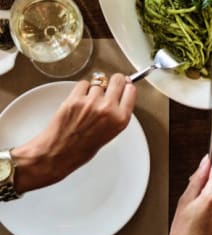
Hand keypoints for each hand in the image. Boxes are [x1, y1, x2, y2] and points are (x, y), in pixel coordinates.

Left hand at [12, 74, 135, 192]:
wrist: (57, 154)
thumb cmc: (81, 149)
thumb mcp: (110, 133)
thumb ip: (117, 113)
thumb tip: (119, 96)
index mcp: (120, 119)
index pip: (130, 90)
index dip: (126, 86)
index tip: (124, 84)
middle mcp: (108, 109)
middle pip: (117, 80)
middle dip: (113, 81)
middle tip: (108, 85)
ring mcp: (91, 102)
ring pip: (98, 82)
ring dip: (94, 89)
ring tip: (87, 102)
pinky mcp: (74, 99)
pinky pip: (83, 84)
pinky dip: (81, 89)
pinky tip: (78, 100)